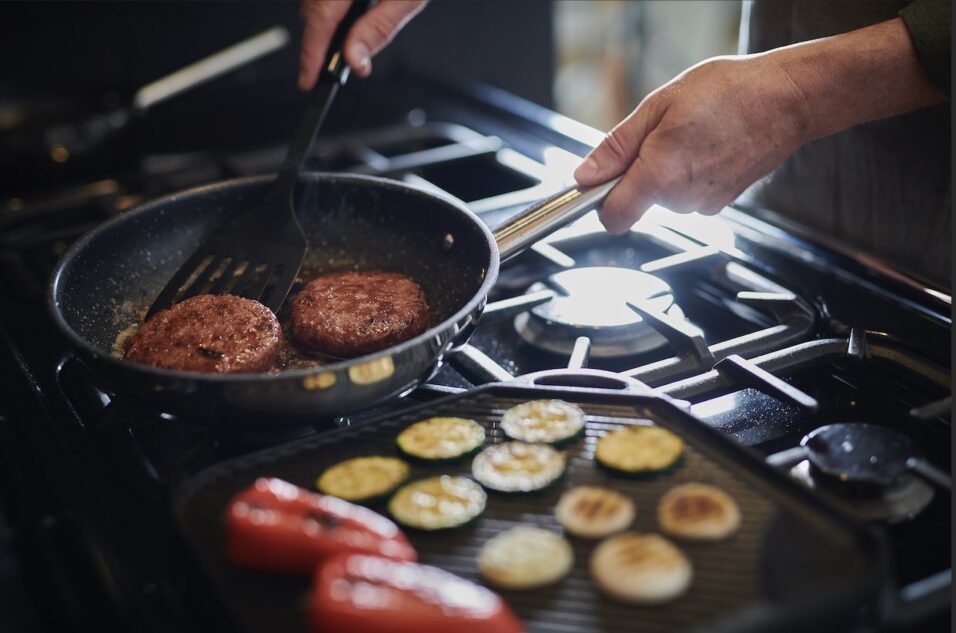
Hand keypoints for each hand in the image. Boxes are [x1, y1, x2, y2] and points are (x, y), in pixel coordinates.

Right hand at [298, 0, 427, 89]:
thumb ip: (378, 29)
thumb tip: (355, 61)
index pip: (320, 17)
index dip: (311, 53)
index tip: (308, 79)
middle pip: (312, 9)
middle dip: (316, 42)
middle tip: (318, 72)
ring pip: (315, 1)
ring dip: (322, 25)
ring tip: (330, 49)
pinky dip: (329, 8)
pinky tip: (341, 21)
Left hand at [573, 55, 807, 232]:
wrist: (788, 99)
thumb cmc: (729, 93)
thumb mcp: (658, 106)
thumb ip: (617, 147)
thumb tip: (586, 175)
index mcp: (658, 176)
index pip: (612, 217)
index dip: (599, 201)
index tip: (599, 182)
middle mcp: (681, 199)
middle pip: (638, 202)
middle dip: (638, 172)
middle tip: (661, 133)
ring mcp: (704, 204)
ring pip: (665, 196)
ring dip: (667, 170)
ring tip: (692, 134)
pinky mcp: (722, 202)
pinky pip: (689, 193)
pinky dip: (691, 173)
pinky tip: (709, 144)